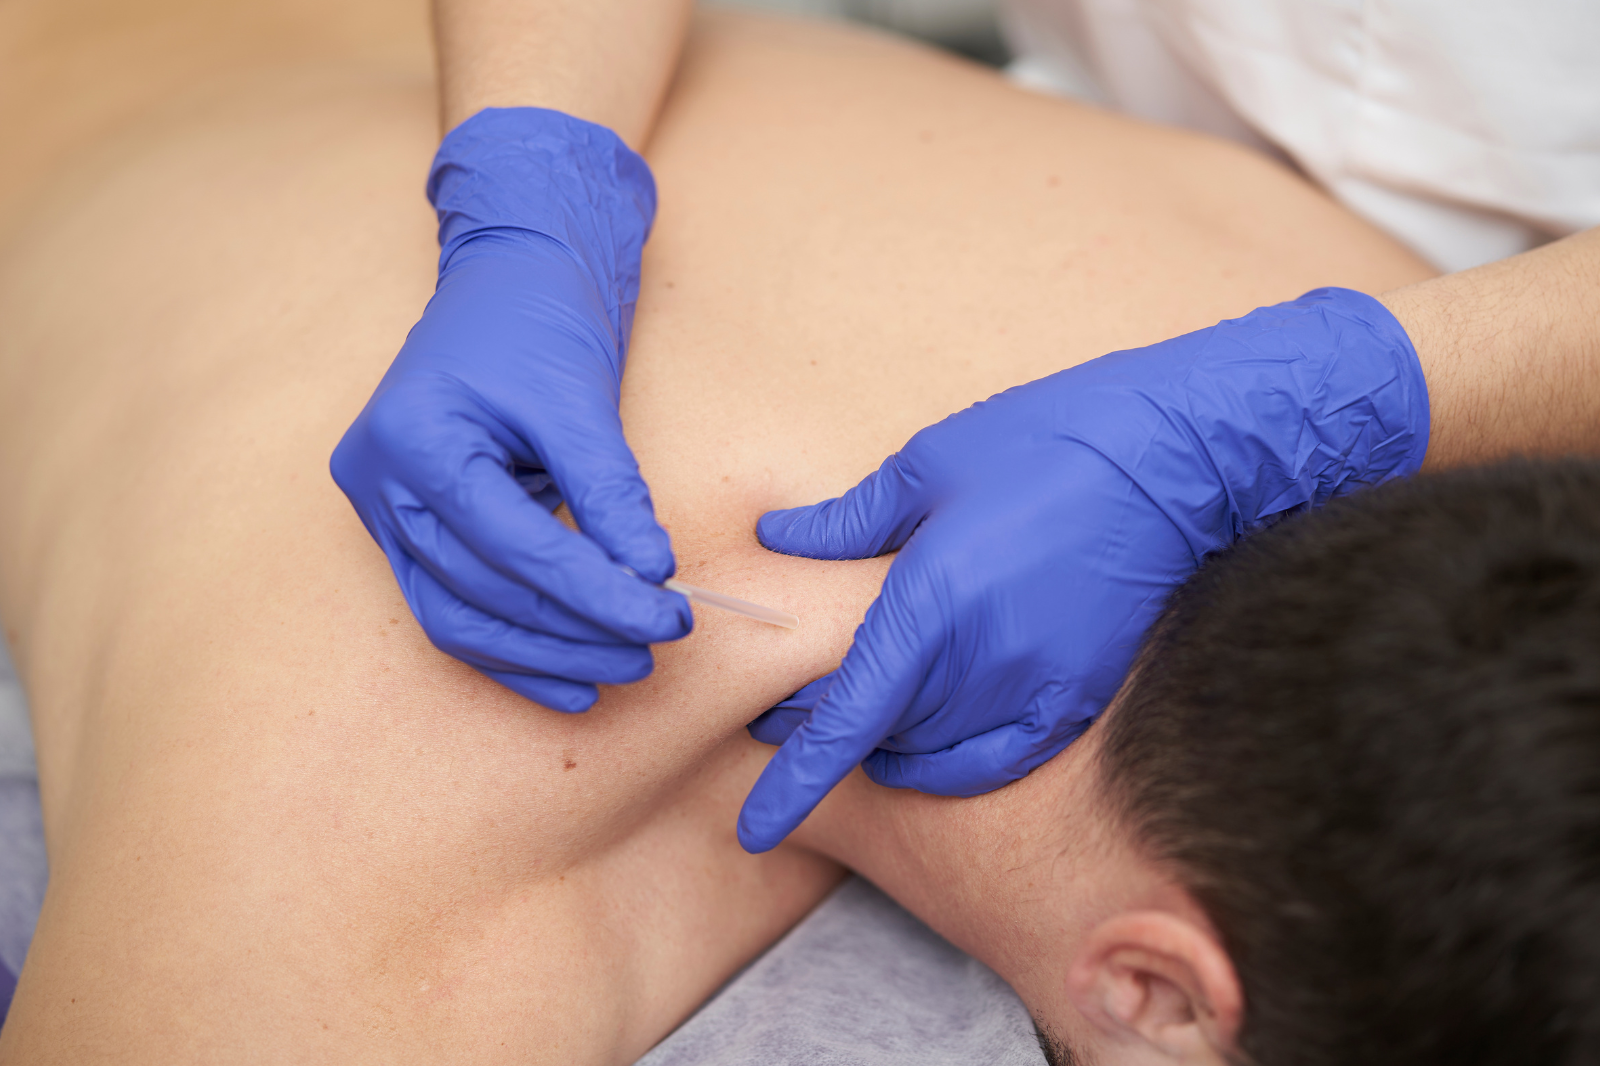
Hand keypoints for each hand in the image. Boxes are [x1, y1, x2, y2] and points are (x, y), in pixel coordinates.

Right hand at [332, 108, 690, 711]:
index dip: (595, 591)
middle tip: (655, 647)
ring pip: (460, 616)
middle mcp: (378, 482)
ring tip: (624, 667)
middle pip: (482, 590)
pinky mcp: (407, 529)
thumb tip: (651, 576)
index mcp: (413, 438)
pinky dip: (514, 649)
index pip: (512, 544)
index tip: (668, 614)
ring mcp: (381, 511)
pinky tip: (573, 680)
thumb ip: (610, 491)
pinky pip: (454, 608)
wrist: (506, 276)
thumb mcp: (581, 397)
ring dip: (545, 653)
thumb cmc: (538, 319)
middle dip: (574, 629)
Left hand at [739, 288, 1430, 850]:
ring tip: (862, 707)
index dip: (797, 776)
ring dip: (888, 738)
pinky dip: (953, 763)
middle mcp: (983, 660)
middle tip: (788, 701)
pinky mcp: (1077, 696)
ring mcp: (1036, 686)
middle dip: (827, 722)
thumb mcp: (928, 466)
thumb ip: (848, 522)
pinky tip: (926, 745)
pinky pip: (998, 759)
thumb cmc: (1046, 444)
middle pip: (884, 732)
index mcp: (933, 601)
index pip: (849, 716)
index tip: (754, 828)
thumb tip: (778, 540)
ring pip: (935, 749)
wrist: (1174, 457)